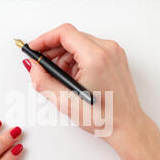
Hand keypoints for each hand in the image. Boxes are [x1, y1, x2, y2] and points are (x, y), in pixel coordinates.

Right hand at [23, 23, 149, 144]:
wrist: (127, 126)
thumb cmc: (104, 117)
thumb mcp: (65, 101)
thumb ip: (43, 81)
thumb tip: (32, 66)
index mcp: (96, 58)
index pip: (64, 33)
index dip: (44, 39)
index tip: (34, 48)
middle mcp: (108, 50)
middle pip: (72, 37)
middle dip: (53, 50)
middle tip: (42, 66)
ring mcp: (114, 53)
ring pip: (80, 43)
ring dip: (65, 57)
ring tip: (61, 79)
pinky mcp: (116, 58)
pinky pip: (90, 50)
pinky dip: (77, 60)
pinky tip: (74, 78)